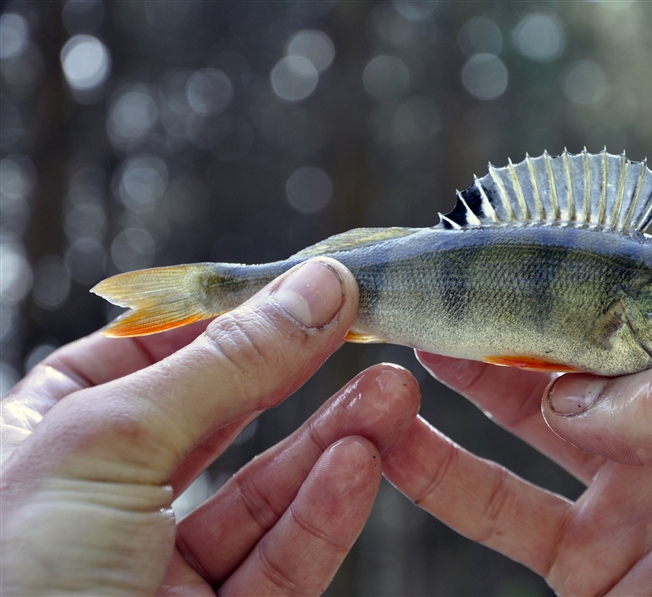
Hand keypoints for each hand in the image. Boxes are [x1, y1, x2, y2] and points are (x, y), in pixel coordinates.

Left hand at [0, 259, 419, 594]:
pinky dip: (325, 512)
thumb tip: (315, 288)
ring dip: (333, 441)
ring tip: (392, 392)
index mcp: (53, 440)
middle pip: (224, 419)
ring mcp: (163, 570)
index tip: (305, 286)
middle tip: (366, 328)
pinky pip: (279, 563)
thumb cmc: (7, 582)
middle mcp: (109, 501)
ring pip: (264, 494)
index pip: (153, 355)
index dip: (230, 316)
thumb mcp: (108, 443)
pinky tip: (363, 462)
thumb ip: (225, 365)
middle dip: (298, 375)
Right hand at [382, 118, 651, 594]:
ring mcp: (642, 471)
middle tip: (480, 261)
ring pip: (541, 397)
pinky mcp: (590, 545)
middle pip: (622, 306)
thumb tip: (582, 398)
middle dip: (551, 279)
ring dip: (477, 361)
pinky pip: (501, 500)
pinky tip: (394, 440)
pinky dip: (444, 471)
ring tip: (420, 325)